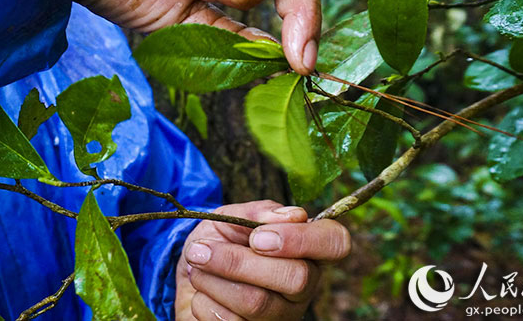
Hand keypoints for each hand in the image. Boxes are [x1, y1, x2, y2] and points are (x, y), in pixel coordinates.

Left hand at [175, 200, 350, 319]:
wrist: (187, 276)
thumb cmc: (217, 241)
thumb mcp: (230, 217)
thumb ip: (258, 213)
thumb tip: (293, 216)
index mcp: (306, 248)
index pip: (335, 242)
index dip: (301, 239)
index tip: (257, 237)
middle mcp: (304, 284)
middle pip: (295, 277)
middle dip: (238, 261)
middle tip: (202, 250)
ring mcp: (284, 314)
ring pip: (257, 302)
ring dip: (213, 279)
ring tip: (196, 264)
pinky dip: (206, 302)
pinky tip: (202, 292)